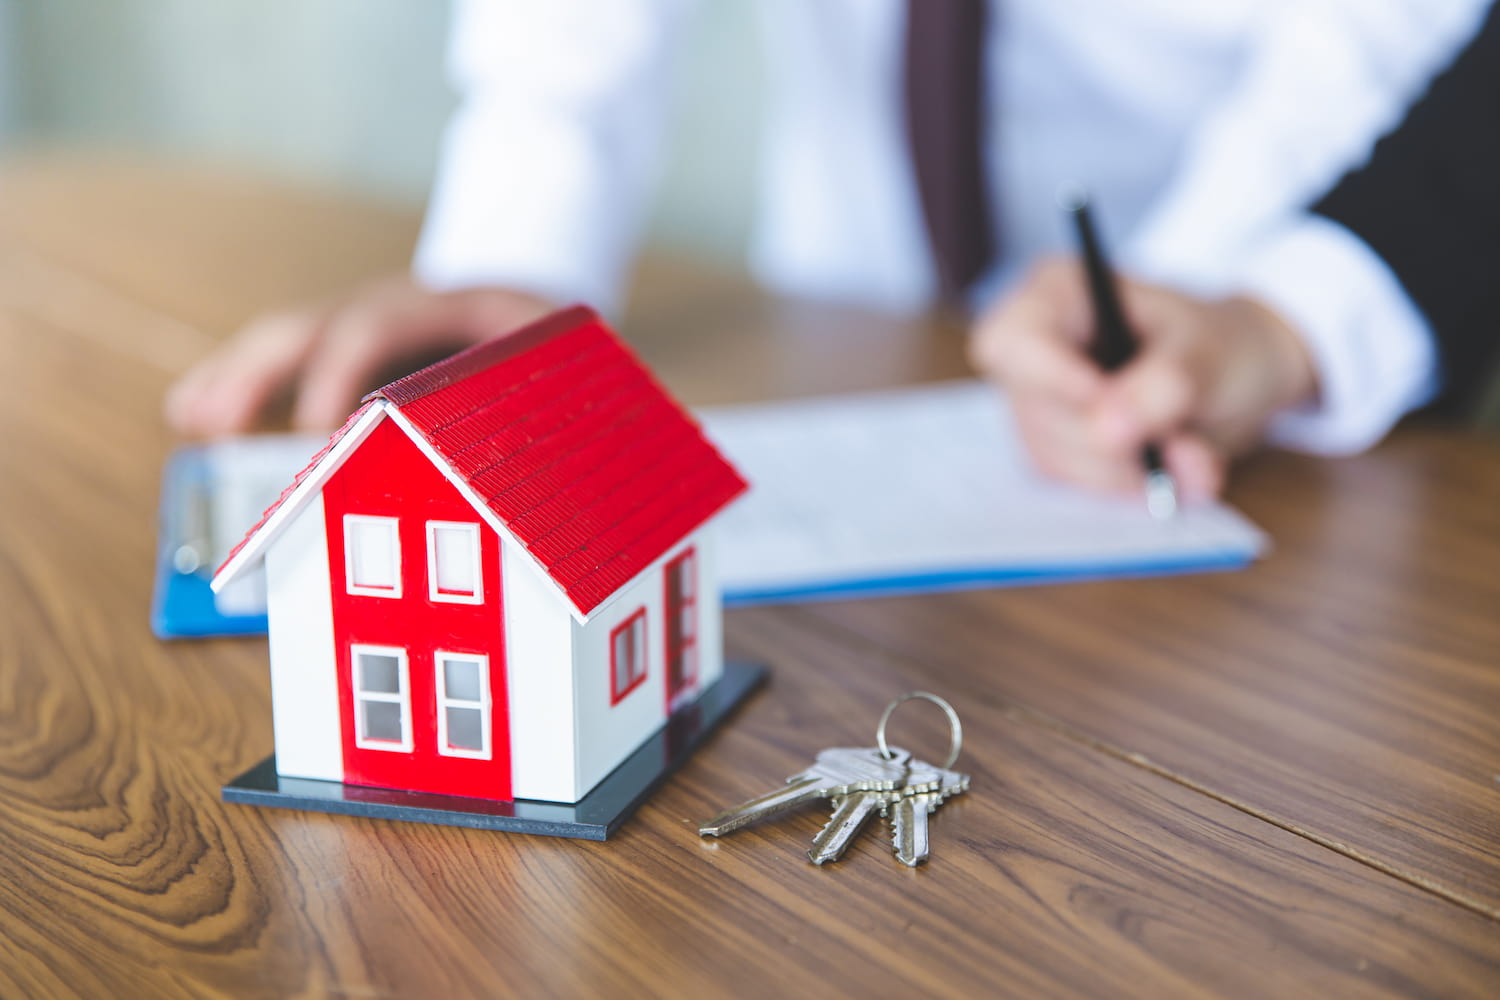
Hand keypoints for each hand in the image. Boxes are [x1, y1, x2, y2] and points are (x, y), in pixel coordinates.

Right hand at [164, 275, 554, 434]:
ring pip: (289, 336)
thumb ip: (543, 391)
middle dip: (263, 373)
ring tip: (190, 418)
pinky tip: (195, 412)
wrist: (542, 291)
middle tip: (220, 424)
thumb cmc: (552, 339)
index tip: (315, 435)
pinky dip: (239, 380)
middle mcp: (397, 300)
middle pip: (316, 325)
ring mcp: (367, 314)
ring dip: (236, 376)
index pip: (379, 326)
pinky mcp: (349, 339)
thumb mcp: (563, 355)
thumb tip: (531, 453)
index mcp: (454, 302)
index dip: (339, 377)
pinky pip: (287, 354)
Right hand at [968, 258, 1316, 500]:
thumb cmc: (1223, 344)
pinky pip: (1076, 485)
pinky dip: (1132, 486)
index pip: (1012, 341)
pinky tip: (1174, 472)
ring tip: (1194, 457)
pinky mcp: (1055, 449)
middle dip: (1113, 441)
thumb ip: (1163, 383)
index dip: (1049, 378)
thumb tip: (1106, 429)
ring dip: (1130, 471)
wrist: (1244, 381)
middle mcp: (1033, 350)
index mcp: (1057, 294)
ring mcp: (1038, 404)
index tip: (1105, 404)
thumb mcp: (1209, 353)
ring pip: (1056, 458)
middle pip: (1039, 412)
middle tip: (1184, 445)